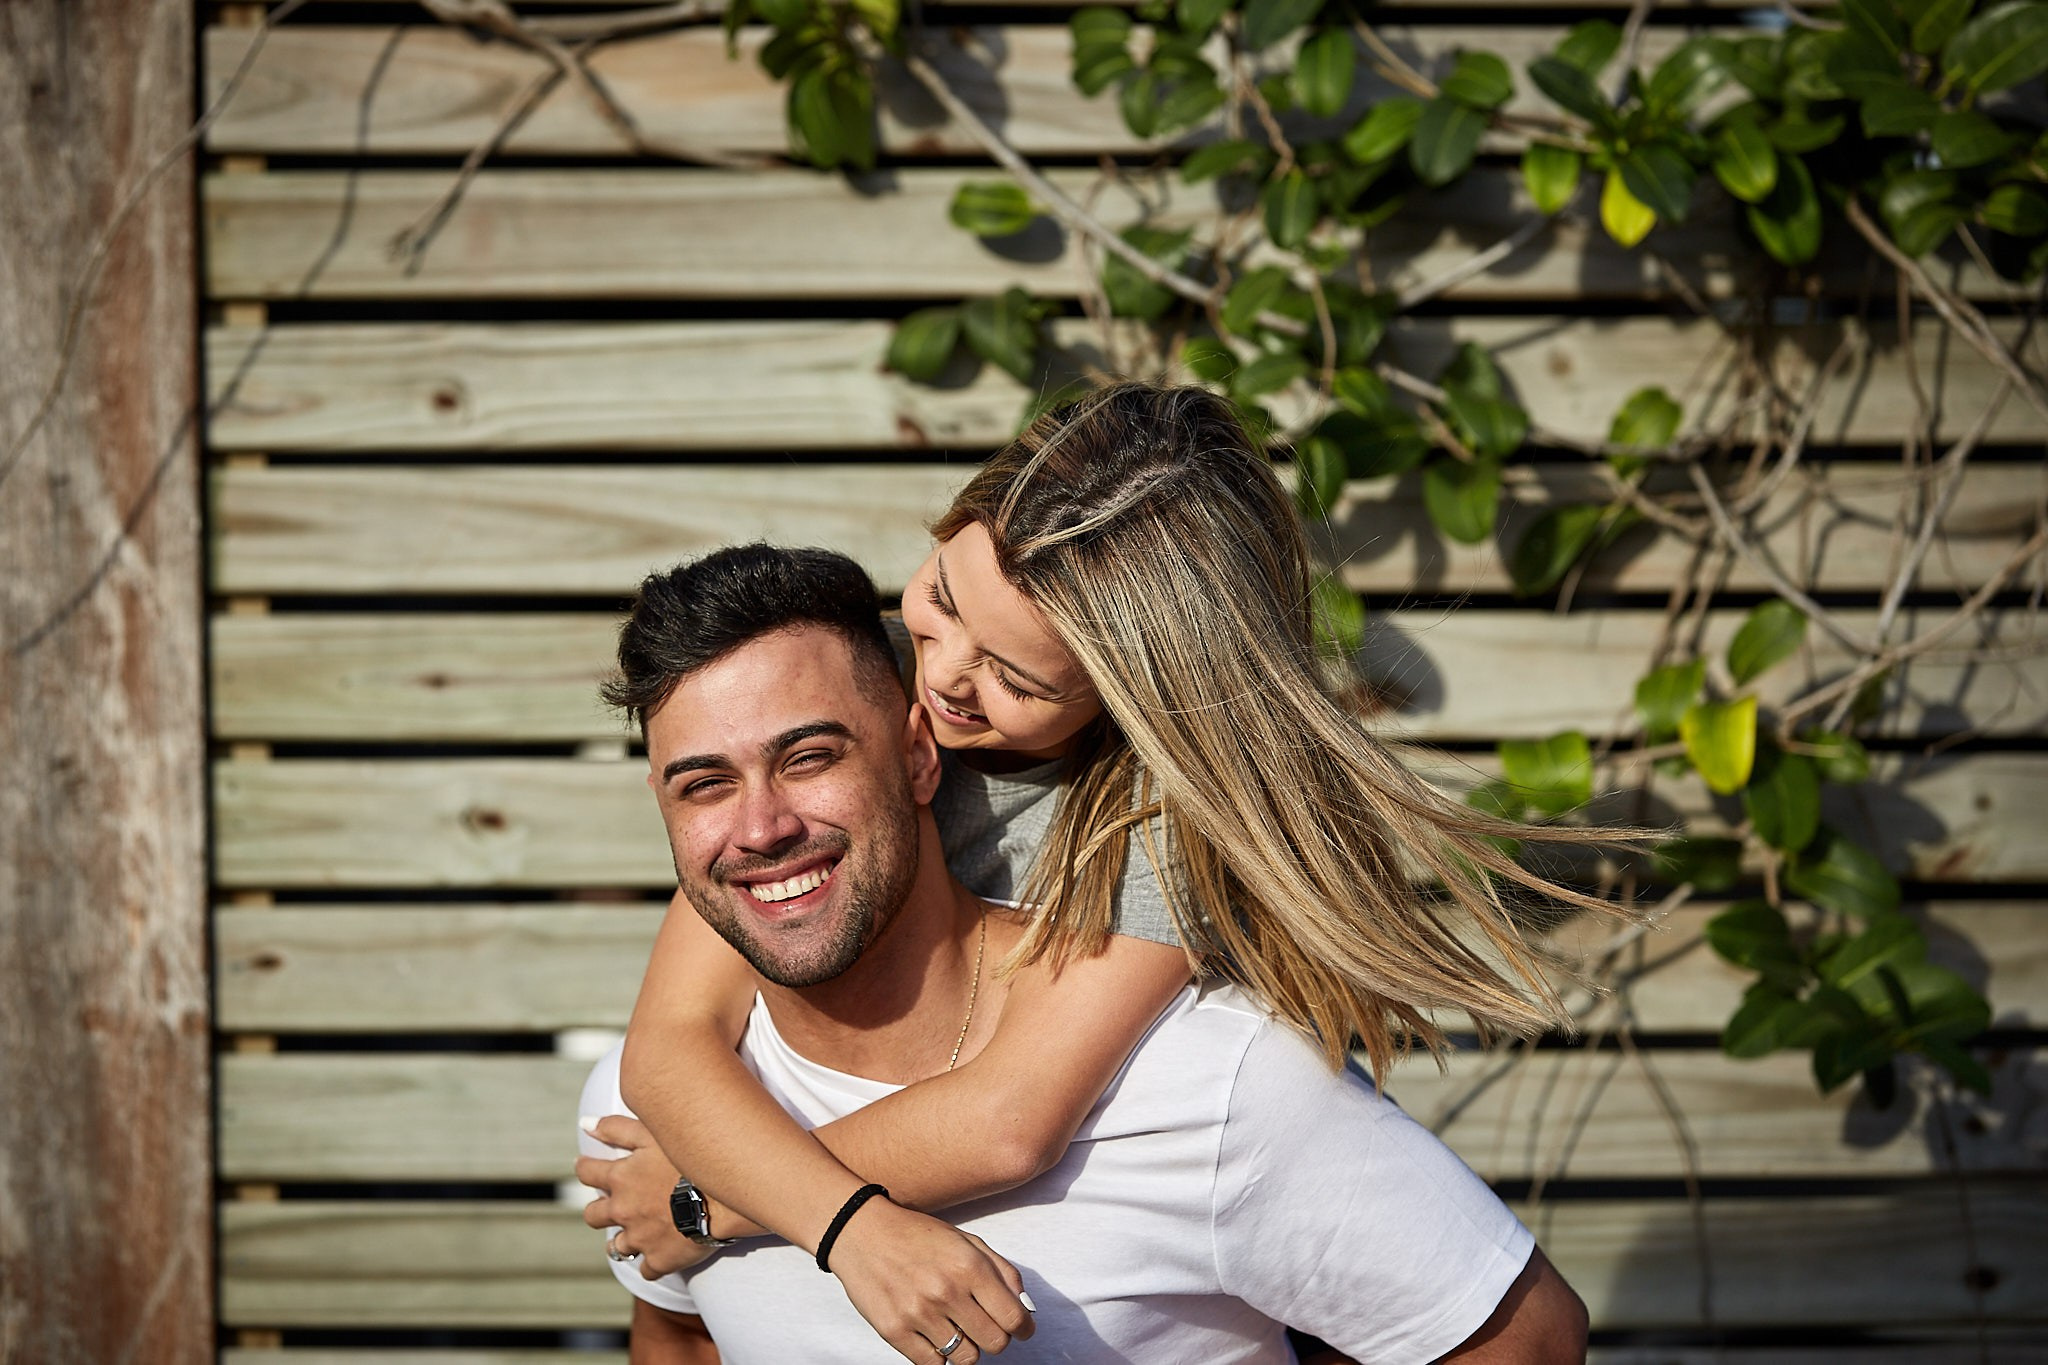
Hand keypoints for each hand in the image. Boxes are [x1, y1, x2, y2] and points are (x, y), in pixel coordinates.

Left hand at [576, 1115, 717, 1279]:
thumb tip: (585, 1125)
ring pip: (617, 1247)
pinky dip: (652, 1263)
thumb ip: (616, 1128)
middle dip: (599, 1209)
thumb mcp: (653, 1133)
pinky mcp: (660, 1260)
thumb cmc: (690, 1159)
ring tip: (634, 1234)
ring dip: (622, 1240)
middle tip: (612, 1205)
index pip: (587, 1172)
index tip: (588, 1167)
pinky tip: (660, 1255)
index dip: (586, 1168)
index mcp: (620, 1178)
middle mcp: (623, 1211)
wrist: (723, 1196)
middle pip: (593, 1215)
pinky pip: (647, 1269)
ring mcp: (640, 1238)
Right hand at [827, 1197, 1035, 1363]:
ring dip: (968, 1347)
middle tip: (987, 1327)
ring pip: (966, 1358)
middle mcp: (946, 1291)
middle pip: (994, 1343)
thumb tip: (1025, 1306)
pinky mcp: (894, 1331)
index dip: (1024, 1329)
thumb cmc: (918, 1236)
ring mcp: (919, 1314)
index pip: (1013, 1318)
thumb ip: (1002, 1271)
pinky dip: (939, 1355)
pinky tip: (935, 1334)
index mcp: (969, 1266)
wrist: (862, 1233)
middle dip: (997, 1338)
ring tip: (957, 1328)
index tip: (1022, 1331)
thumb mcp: (966, 1240)